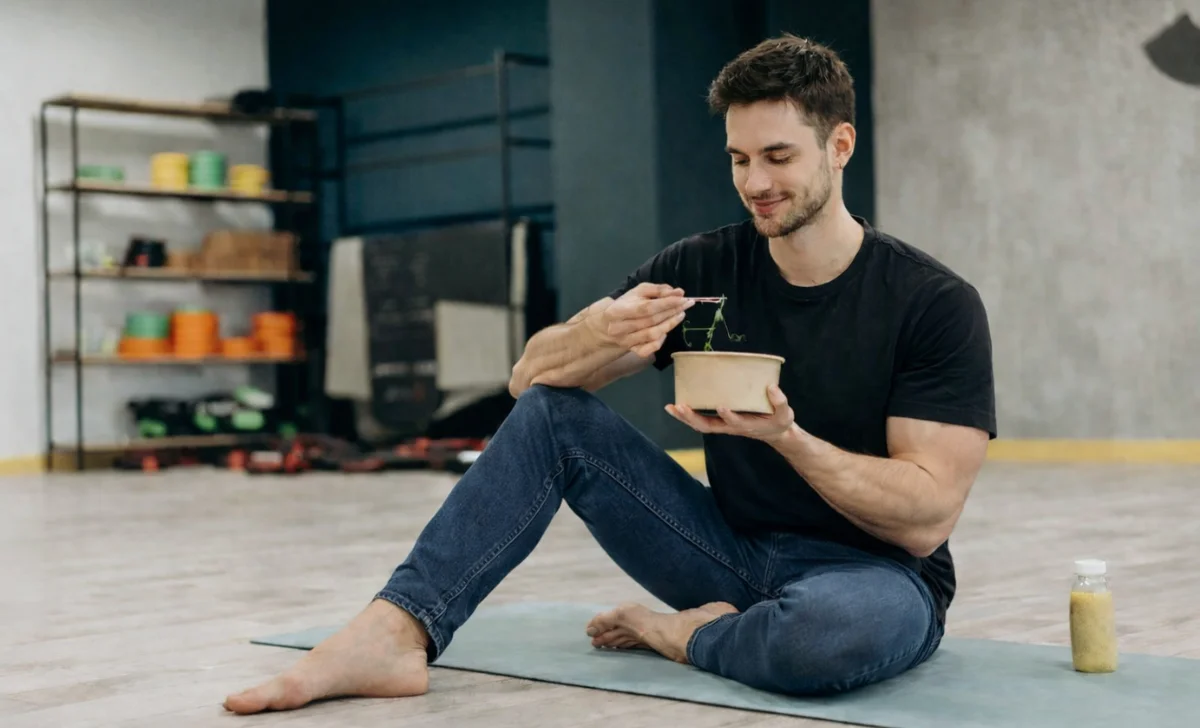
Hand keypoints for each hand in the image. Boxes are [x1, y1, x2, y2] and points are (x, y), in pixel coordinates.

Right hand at [594, 283, 693, 357]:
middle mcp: (619, 328)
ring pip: (652, 335)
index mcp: (617, 310)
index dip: (666, 303)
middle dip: (672, 312)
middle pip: (651, 321)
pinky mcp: (633, 351)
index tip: (682, 298)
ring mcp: (626, 341)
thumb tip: (679, 292)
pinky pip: (650, 348)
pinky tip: (666, 330)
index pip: (646, 308)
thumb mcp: (639, 292)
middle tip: (687, 304)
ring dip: (670, 324)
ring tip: (680, 315)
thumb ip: (658, 290)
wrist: (609, 325)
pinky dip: (661, 340)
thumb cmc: (627, 304)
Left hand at [665, 385, 795, 443]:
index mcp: (747, 425)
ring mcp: (724, 425)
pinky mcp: (720, 421)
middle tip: (680, 407)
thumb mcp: (785, 414)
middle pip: (708, 426)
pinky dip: (687, 415)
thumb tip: (771, 387)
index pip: (736, 422)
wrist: (775, 433)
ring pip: (700, 425)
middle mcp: (731, 427)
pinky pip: (700, 420)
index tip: (722, 406)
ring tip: (670, 407)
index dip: (729, 416)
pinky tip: (675, 407)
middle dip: (693, 417)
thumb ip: (780, 401)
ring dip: (685, 417)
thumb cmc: (779, 422)